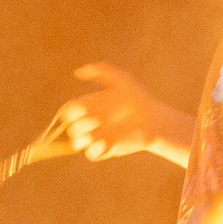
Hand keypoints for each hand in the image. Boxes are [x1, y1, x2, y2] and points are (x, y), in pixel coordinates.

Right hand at [57, 64, 181, 161]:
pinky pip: (91, 154)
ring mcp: (97, 137)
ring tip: (97, 132)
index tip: (82, 108)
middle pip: (71, 128)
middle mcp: (91, 123)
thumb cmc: (138, 97)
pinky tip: (106, 142)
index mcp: (90, 107)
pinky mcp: (106, 149)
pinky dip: (94, 149)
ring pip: (77, 143)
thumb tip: (77, 73)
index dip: (71, 111)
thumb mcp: (121, 79)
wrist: (153, 118)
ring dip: (83, 138)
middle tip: (96, 119)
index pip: (69, 112)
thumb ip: (101, 70)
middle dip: (80, 124)